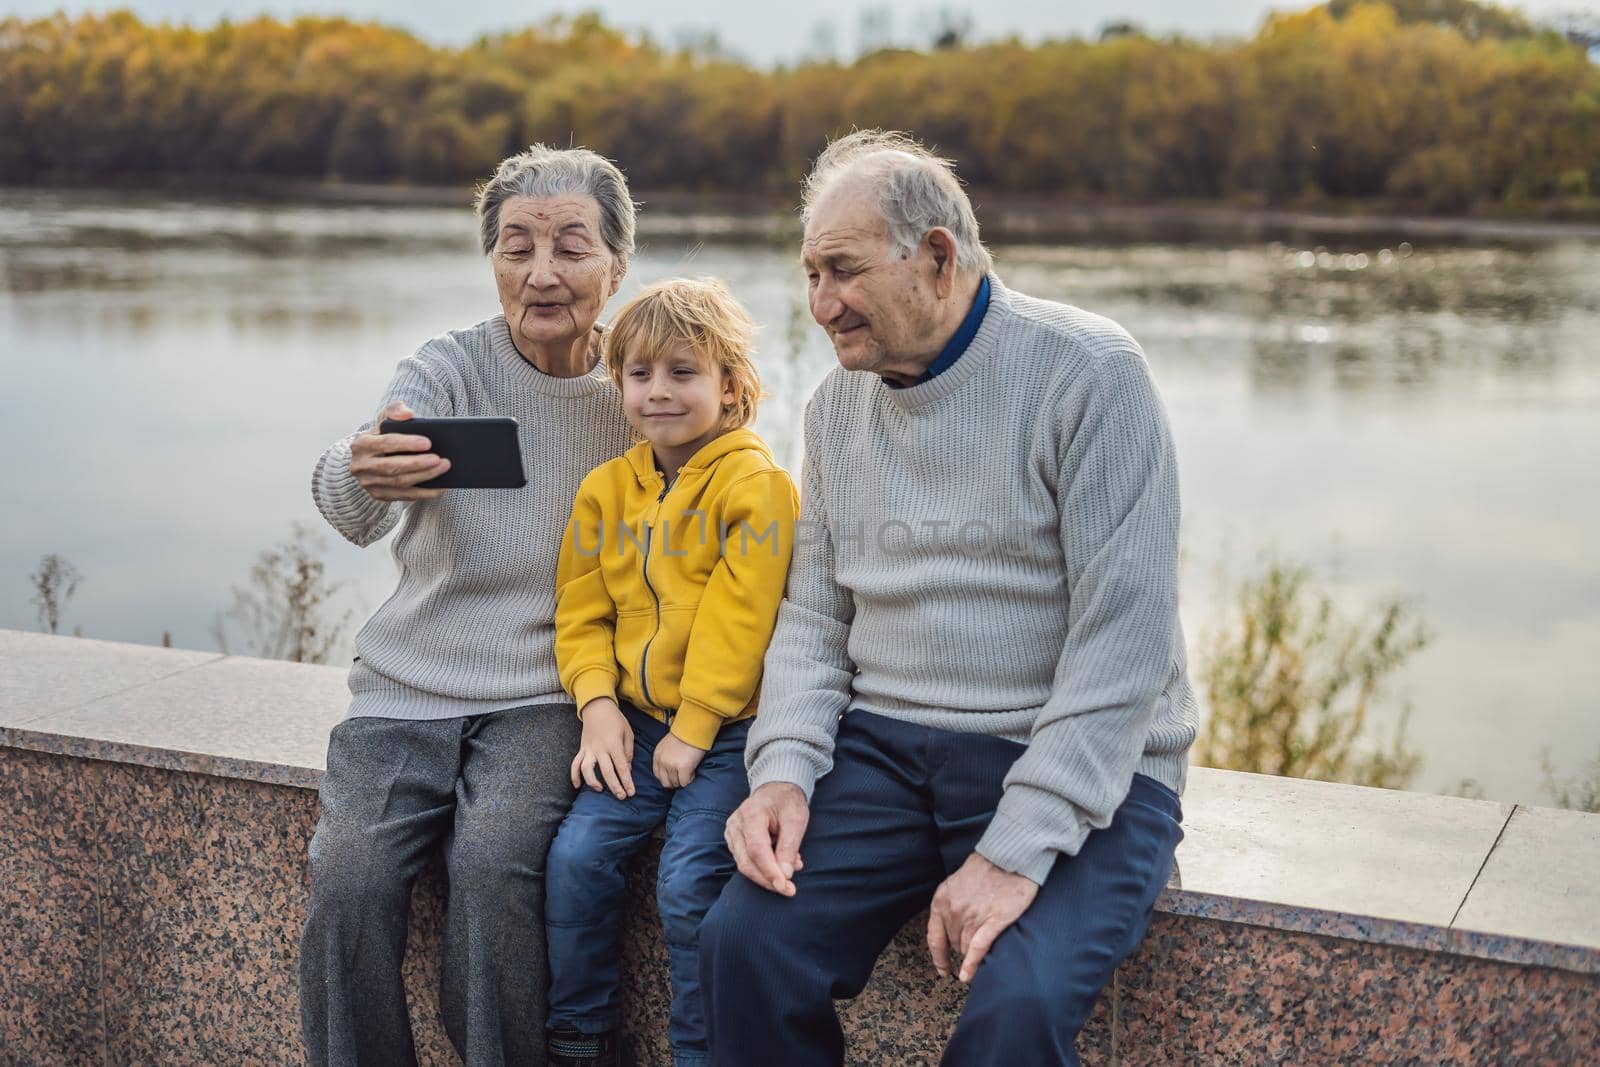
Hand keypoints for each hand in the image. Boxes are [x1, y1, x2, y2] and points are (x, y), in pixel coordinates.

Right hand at [350, 401, 449, 501]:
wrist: (369, 457)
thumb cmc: (382, 436)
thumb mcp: (385, 420)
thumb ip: (395, 410)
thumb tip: (407, 414)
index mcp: (361, 444)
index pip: (386, 443)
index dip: (407, 443)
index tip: (428, 443)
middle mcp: (361, 466)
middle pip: (393, 467)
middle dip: (419, 463)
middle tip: (441, 460)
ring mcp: (369, 483)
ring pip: (400, 482)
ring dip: (425, 477)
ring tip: (444, 468)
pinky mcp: (379, 495)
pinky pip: (405, 496)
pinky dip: (425, 493)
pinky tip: (441, 487)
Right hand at [571, 698, 634, 799]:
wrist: (597, 707)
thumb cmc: (615, 720)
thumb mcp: (627, 733)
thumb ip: (628, 752)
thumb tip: (627, 769)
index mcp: (614, 744)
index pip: (621, 767)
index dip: (627, 781)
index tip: (631, 792)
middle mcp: (600, 748)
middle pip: (606, 772)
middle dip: (615, 786)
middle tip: (622, 797)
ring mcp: (588, 749)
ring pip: (587, 770)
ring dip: (593, 782)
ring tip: (601, 790)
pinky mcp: (581, 749)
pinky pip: (575, 764)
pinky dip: (574, 776)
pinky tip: (577, 786)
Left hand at [653, 732, 705, 788]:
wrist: (693, 729)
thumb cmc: (683, 735)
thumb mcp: (667, 745)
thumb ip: (664, 757)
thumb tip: (669, 771)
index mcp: (657, 755)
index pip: (658, 775)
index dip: (667, 777)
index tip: (674, 775)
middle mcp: (662, 761)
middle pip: (666, 782)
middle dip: (675, 781)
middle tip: (682, 776)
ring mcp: (672, 765)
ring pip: (676, 783)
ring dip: (683, 780)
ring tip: (689, 771)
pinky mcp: (683, 768)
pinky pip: (685, 782)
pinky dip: (689, 779)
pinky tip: (693, 772)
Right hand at [724, 782, 808, 896]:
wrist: (777, 790)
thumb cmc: (788, 802)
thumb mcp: (796, 819)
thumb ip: (790, 847)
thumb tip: (785, 875)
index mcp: (751, 813)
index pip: (757, 850)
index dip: (770, 871)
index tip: (786, 887)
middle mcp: (736, 824)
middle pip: (746, 861)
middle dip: (767, 880)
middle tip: (789, 890)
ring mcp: (731, 833)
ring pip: (744, 865)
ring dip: (766, 876)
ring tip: (789, 873)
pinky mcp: (734, 841)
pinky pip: (745, 861)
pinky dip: (763, 869)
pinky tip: (781, 866)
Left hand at [927, 853, 1038, 982]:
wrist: (1008, 856)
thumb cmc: (985, 868)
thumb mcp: (956, 883)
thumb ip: (951, 904)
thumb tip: (952, 925)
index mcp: (941, 900)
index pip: (934, 937)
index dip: (938, 956)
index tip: (942, 969)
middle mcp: (953, 911)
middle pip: (954, 944)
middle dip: (962, 947)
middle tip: (973, 944)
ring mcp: (972, 917)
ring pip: (966, 948)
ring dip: (971, 954)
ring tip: (981, 952)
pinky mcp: (993, 921)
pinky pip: (978, 949)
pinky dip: (971, 965)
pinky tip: (968, 977)